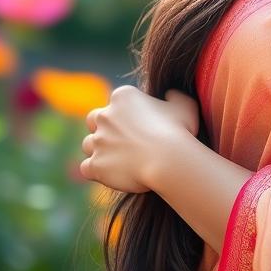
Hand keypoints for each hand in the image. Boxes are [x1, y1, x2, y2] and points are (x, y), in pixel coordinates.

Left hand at [78, 86, 201, 192]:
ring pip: (88, 144)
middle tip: (122, 141)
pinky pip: (86, 168)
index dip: (125, 116)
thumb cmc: (178, 131)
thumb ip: (175, 96)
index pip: (115, 103)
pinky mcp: (95, 164)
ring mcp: (97, 141)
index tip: (139, 128)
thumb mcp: (184, 105)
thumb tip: (170, 95)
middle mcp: (105, 115)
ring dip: (99, 150)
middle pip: (94, 119)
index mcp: (123, 96)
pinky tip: (109, 175)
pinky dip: (95, 171)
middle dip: (104, 129)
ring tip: (118, 160)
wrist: (168, 160)